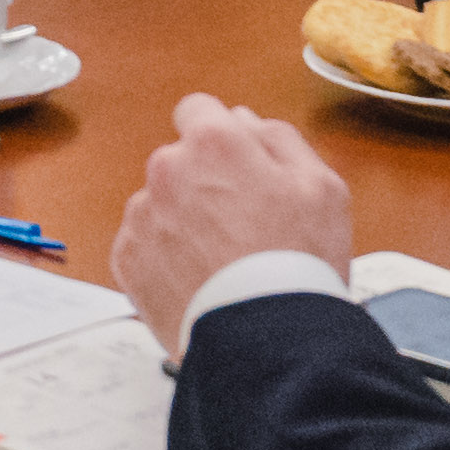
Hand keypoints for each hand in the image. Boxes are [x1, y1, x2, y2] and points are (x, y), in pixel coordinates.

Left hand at [115, 92, 356, 351]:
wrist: (266, 338)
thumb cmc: (299, 262)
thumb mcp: (321, 186)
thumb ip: (279, 139)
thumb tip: (245, 120)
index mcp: (214, 143)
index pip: (199, 110)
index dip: (220, 135)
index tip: (234, 163)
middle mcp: (167, 169)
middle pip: (179, 160)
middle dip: (204, 181)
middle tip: (242, 224)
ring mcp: (143, 215)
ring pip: (160, 203)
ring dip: (183, 220)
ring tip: (223, 260)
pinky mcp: (127, 258)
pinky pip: (144, 244)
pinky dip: (165, 257)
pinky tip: (201, 279)